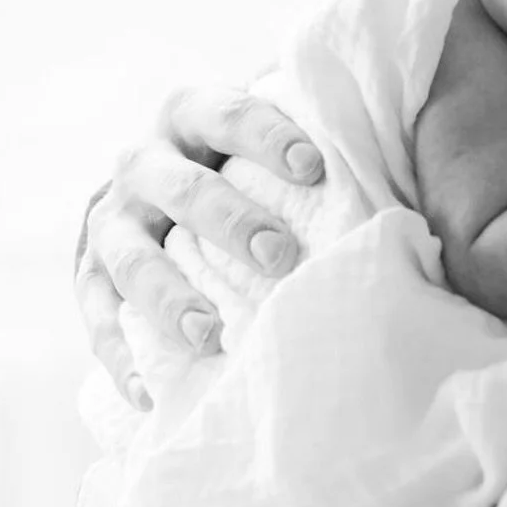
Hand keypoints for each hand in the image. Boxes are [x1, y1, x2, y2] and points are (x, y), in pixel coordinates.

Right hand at [74, 84, 323, 408]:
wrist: (150, 186)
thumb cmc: (237, 165)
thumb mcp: (262, 136)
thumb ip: (312, 143)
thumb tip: (417, 169)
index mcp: (188, 115)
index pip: (226, 114)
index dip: (266, 137)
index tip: (313, 168)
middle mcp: (142, 162)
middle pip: (181, 187)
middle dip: (228, 220)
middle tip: (277, 256)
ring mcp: (110, 221)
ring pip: (130, 256)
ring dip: (167, 295)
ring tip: (209, 334)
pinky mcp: (89, 275)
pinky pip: (97, 316)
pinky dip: (120, 355)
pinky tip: (148, 393)